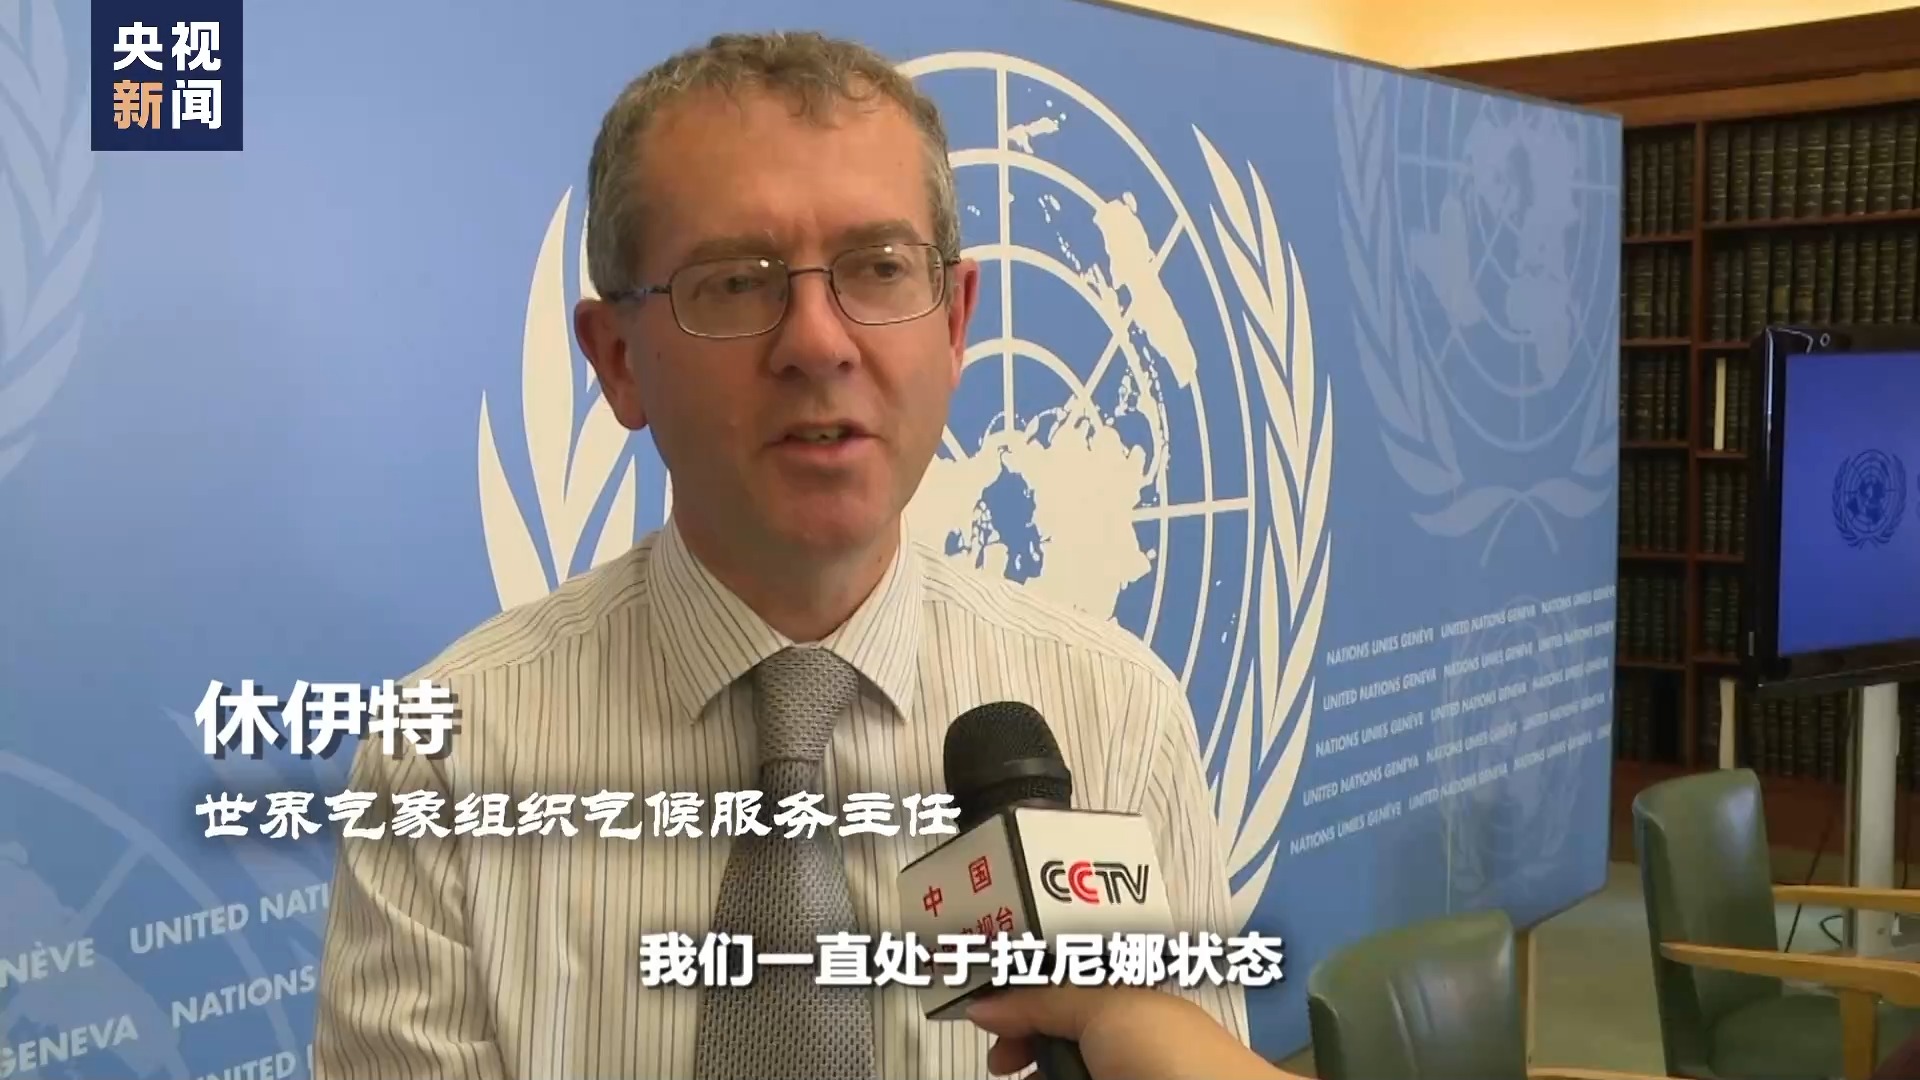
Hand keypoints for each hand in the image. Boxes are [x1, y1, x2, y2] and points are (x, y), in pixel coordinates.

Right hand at [965, 985, 1295, 1079]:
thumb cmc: (1172, 1056)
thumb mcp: (1101, 1011)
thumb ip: (1040, 1002)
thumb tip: (983, 1004)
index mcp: (1122, 1001)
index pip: (1057, 989)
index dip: (1018, 996)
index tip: (982, 1011)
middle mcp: (1120, 1040)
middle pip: (1052, 1034)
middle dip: (1018, 1043)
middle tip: (999, 1063)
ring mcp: (1115, 1072)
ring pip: (1059, 1067)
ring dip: (1031, 1070)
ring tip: (1012, 1074)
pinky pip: (1071, 1079)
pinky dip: (1045, 1078)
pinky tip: (1029, 1079)